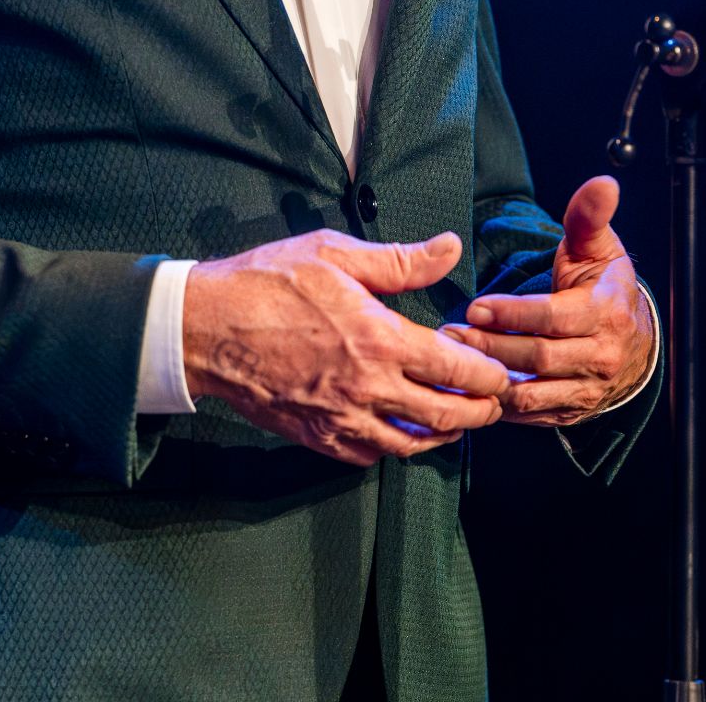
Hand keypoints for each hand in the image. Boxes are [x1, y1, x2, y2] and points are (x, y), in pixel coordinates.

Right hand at [182, 229, 511, 465]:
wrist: (206, 328)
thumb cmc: (268, 282)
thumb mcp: (335, 254)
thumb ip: (400, 260)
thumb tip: (450, 247)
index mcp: (378, 340)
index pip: (456, 371)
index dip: (488, 375)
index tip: (498, 370)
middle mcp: (368, 389)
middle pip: (446, 417)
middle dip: (480, 413)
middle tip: (493, 403)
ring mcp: (342, 419)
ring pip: (411, 445)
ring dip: (443, 435)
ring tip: (456, 419)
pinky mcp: (318, 437)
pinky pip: (370, 456)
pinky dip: (395, 447)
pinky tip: (400, 430)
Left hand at [445, 176, 654, 426]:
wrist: (636, 341)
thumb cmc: (605, 286)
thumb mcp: (599, 247)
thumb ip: (589, 216)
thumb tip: (603, 183)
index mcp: (605, 313)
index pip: (553, 318)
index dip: (512, 314)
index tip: (475, 305)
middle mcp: (599, 356)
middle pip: (539, 357)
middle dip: (492, 346)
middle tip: (451, 333)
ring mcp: (587, 389)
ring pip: (534, 391)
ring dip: (491, 379)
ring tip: (453, 360)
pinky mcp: (572, 411)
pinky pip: (532, 414)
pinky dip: (501, 406)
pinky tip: (472, 388)